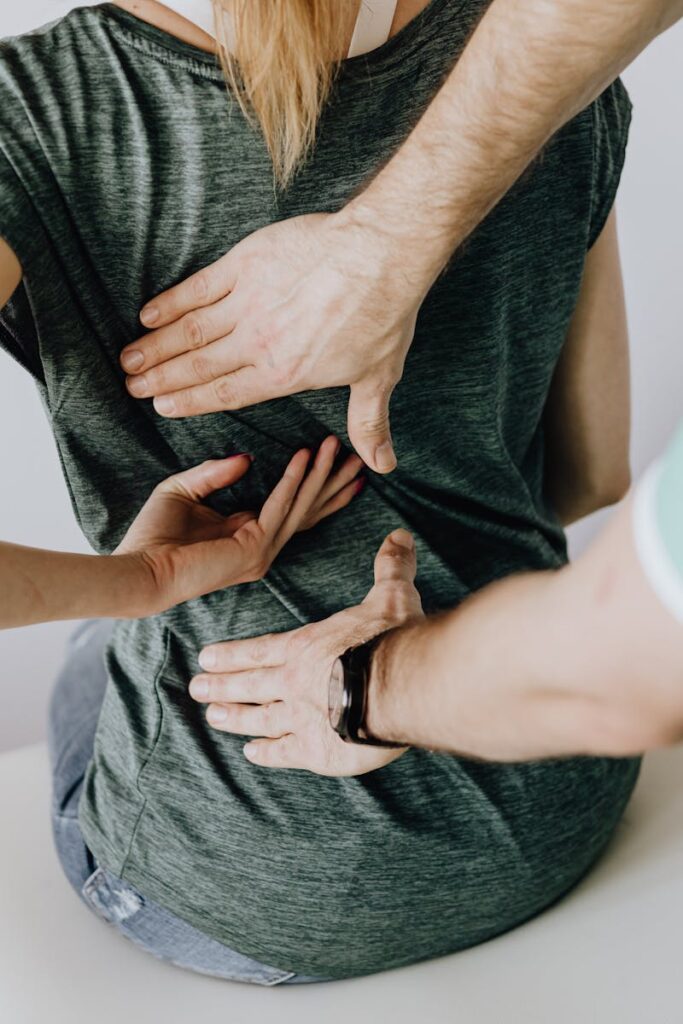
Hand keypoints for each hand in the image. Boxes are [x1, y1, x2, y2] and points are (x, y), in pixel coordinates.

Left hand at [116, 436, 362, 614]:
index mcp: (247, 534)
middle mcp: (261, 547)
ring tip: (336, 446)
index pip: (293, 508)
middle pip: (309, 510)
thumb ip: (214, 473)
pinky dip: (292, 480)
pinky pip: (279, 507)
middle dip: (334, 482)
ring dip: (320, 475)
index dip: (316, 484)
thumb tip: (247, 457)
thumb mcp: (184, 490)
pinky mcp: (253, 549)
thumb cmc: (153, 536)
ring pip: (301, 507)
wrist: (139, 569)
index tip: (335, 459)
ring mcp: (261, 552)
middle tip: (359, 456)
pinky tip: (303, 456)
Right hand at [121, 211, 426, 473]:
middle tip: (132, 387)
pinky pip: (198, 287)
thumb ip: (368, 423)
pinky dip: (171, 302)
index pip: (225, 394)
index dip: (190, 401)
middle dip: (161, 378)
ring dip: (156, 346)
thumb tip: (382, 465)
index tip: (162, 406)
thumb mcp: (377, 378)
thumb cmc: (382, 317)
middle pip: (198, 365)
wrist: (380, 255)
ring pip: (190, 331)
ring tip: (129, 358)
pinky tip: (148, 313)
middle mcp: (257, 343)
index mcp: (283, 374)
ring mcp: (247, 303)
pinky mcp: (245, 265)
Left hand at [189, 529, 423, 775]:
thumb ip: (390, 568)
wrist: (400, 686)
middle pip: (249, 684)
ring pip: (258, 718)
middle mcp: (293, 682)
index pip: (260, 650)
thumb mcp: (391, 596)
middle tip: (195, 689)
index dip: (232, 655)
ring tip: (213, 718)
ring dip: (234, 718)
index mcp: (305, 647)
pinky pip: (283, 752)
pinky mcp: (315, 750)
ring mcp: (300, 718)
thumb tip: (399, 535)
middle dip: (220, 686)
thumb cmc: (392, 639)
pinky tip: (252, 753)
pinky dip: (266, 752)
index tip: (205, 657)